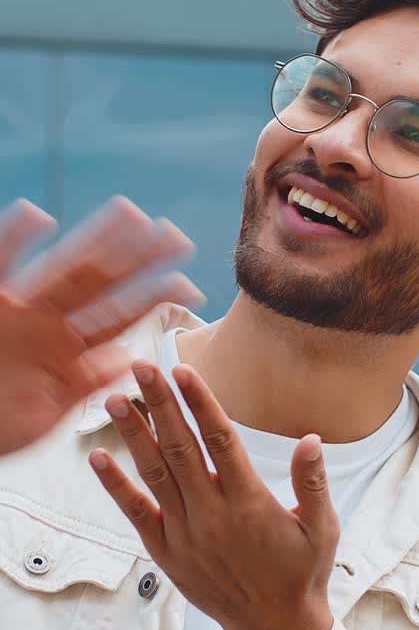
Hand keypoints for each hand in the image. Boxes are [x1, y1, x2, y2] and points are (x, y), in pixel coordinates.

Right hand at [0, 197, 204, 455]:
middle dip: (137, 260)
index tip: (189, 285)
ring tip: (130, 212)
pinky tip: (36, 216)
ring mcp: (20, 312)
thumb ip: (84, 386)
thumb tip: (127, 360)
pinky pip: (1, 265)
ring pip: (63, 267)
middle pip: (102, 284)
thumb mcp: (45, 417)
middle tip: (175, 236)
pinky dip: (15, 240)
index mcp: (68, 352)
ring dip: (95, 239)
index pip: (119, 319)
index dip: (153, 300)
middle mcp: (49, 325)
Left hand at [89, 360, 338, 629]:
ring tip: (116, 399)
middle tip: (141, 366)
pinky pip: (136, 514)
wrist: (276, 628)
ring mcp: (186, 535)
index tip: (184, 370)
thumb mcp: (322, 528)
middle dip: (160, 404)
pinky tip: (98, 457)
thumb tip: (312, 440)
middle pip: (181, 448)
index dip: (201, 402)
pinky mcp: (167, 553)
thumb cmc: (302, 573)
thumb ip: (313, 483)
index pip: (221, 440)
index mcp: (250, 503)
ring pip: (154, 475)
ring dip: (133, 435)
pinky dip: (116, 486)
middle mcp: (213, 515)